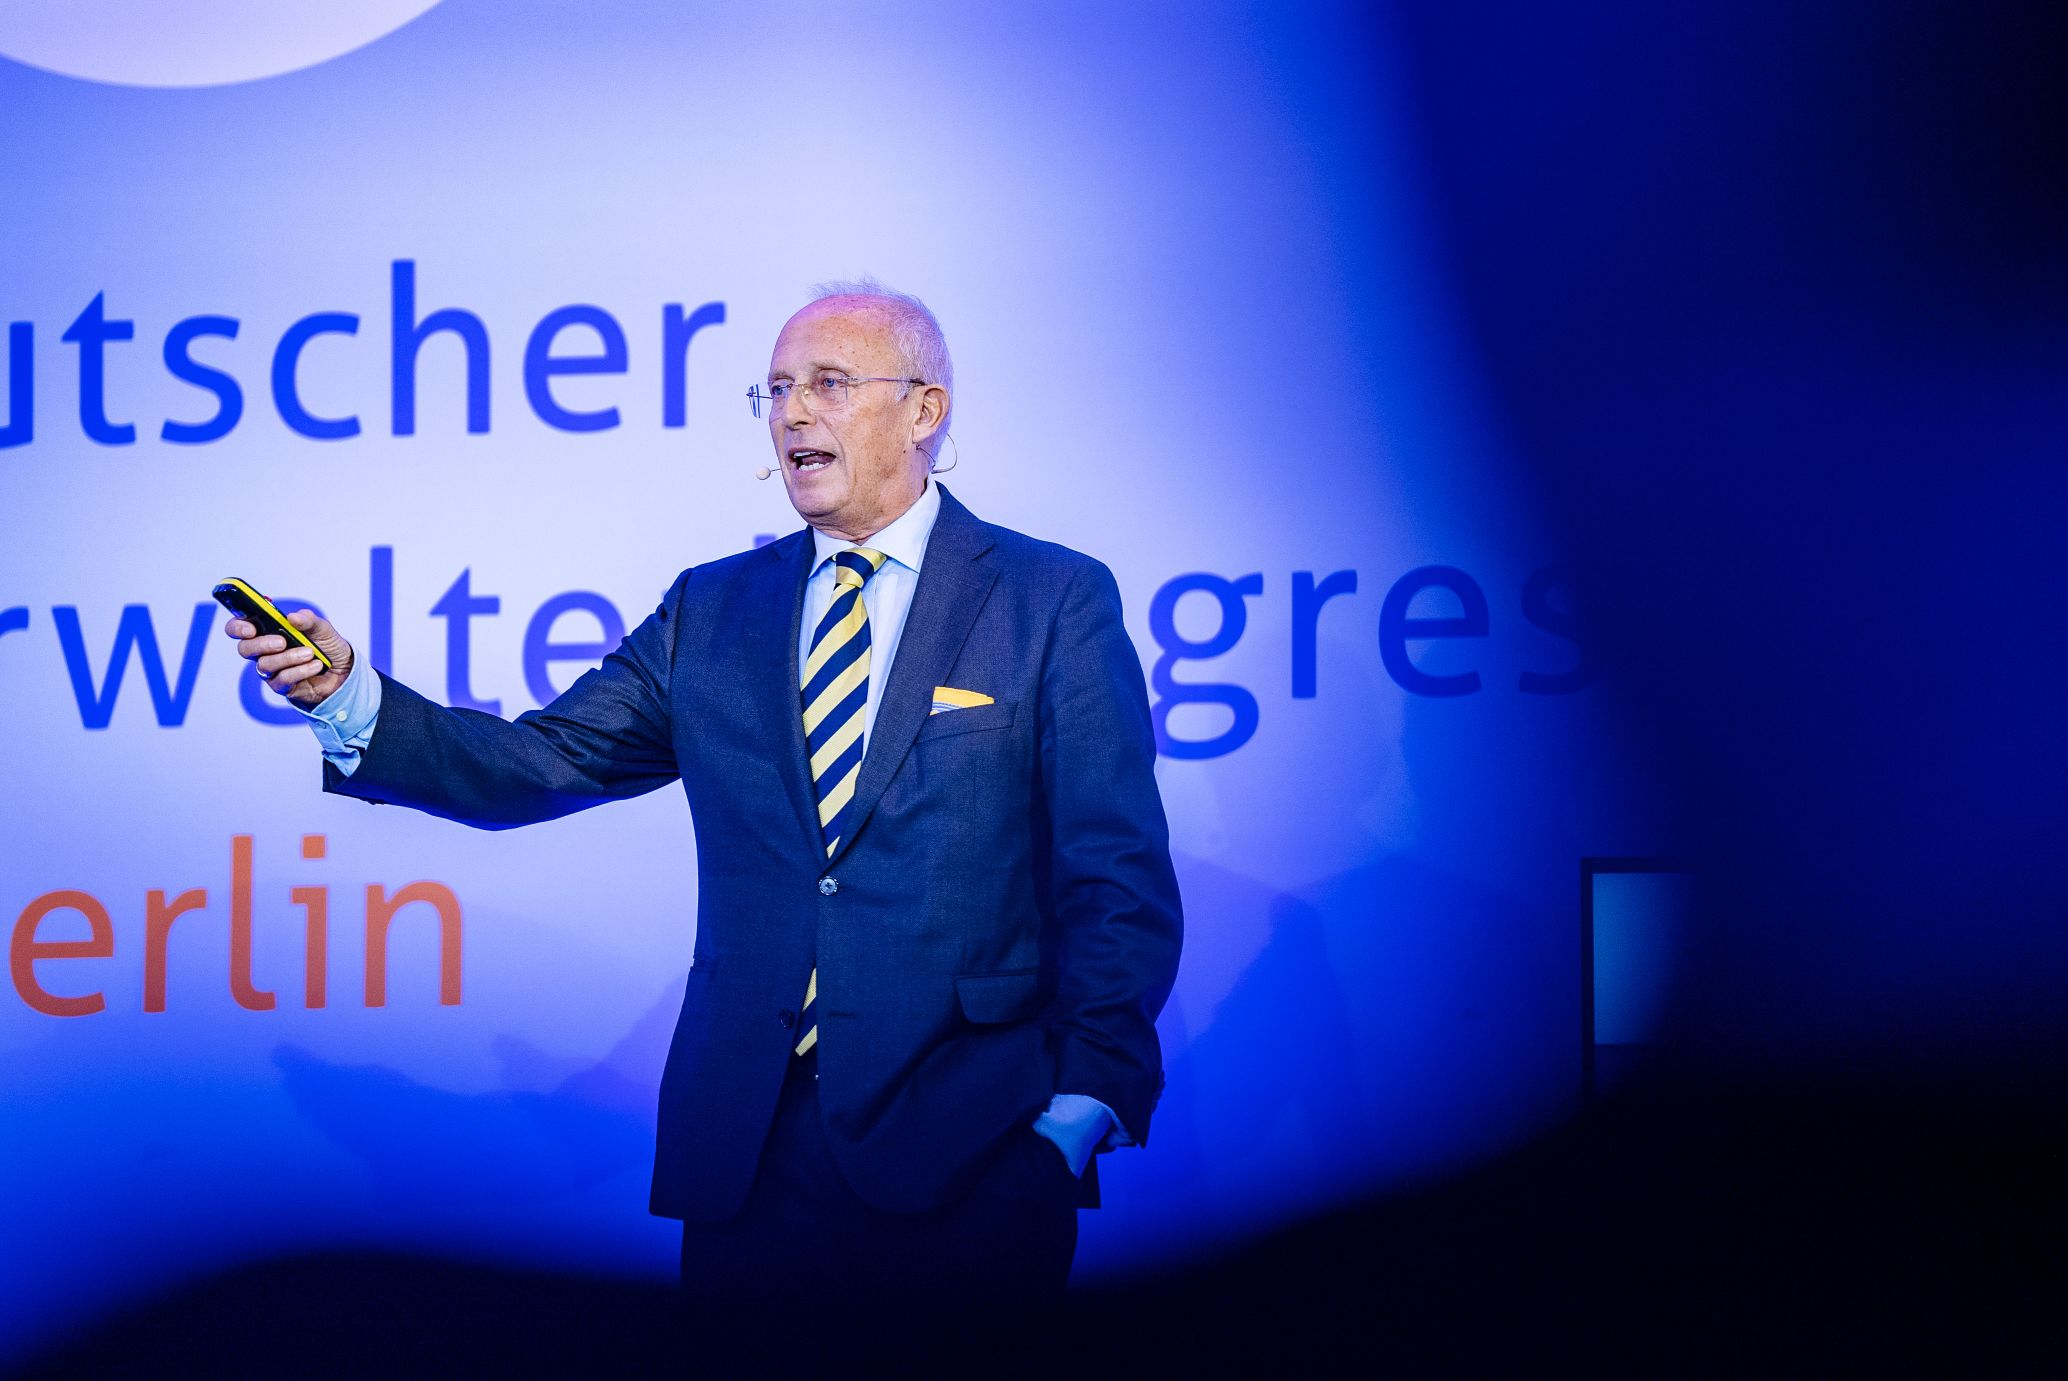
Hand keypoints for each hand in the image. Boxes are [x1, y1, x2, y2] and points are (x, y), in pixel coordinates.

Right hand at [223, 607, 354, 706]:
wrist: (344, 670)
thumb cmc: (328, 646)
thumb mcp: (323, 629)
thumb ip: (309, 620)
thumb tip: (293, 617)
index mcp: (268, 631)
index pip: (239, 627)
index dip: (237, 627)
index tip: (250, 629)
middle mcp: (265, 650)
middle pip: (244, 648)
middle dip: (261, 644)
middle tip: (282, 642)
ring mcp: (271, 669)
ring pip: (264, 665)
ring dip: (289, 657)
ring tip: (311, 653)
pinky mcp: (281, 686)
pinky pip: (281, 679)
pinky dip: (300, 671)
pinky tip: (315, 665)